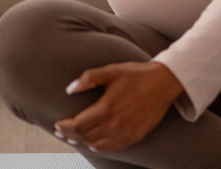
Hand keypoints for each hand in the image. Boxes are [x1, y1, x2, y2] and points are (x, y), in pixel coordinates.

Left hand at [53, 60, 181, 153]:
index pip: (77, 125)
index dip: (64, 127)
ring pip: (97, 145)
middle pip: (85, 137)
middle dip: (70, 135)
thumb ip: (88, 79)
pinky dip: (99, 147)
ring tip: (74, 138)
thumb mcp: (110, 71)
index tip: (57, 124)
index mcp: (106, 109)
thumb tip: (69, 89)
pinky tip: (94, 143)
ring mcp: (125, 133)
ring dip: (83, 142)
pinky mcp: (135, 137)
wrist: (164, 83)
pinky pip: (113, 148)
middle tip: (61, 132)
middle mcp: (114, 125)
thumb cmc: (137, 75)